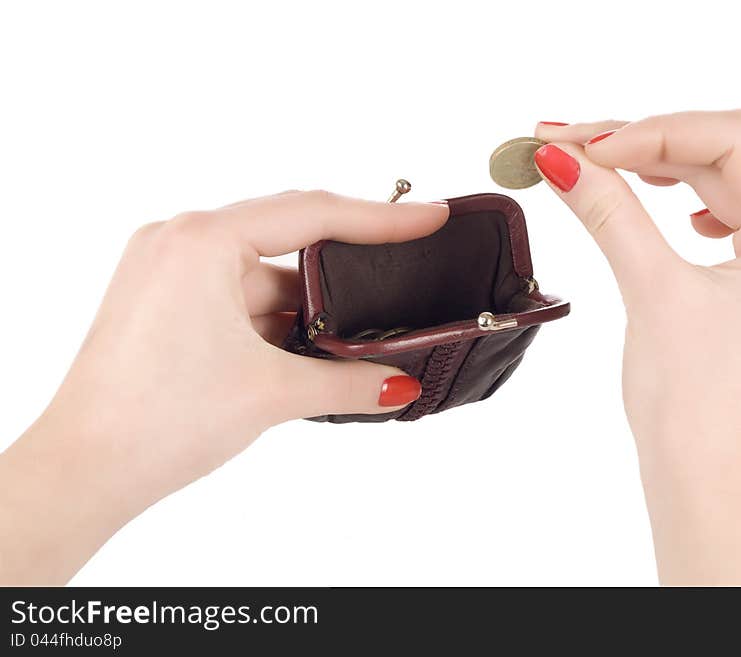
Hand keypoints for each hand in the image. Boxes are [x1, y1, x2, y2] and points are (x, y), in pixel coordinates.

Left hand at [0, 191, 447, 583]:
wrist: (85, 471)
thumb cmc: (151, 421)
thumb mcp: (270, 393)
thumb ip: (347, 382)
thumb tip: (400, 386)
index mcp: (201, 241)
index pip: (312, 214)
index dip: (380, 217)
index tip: (428, 218)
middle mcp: (181, 243)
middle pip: (288, 238)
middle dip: (348, 264)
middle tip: (403, 267)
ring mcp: (170, 272)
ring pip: (265, 274)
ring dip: (310, 304)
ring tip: (358, 335)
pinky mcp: (168, 302)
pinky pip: (240, 296)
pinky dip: (277, 319)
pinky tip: (310, 346)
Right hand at [534, 111, 740, 584]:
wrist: (710, 483)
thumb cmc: (699, 407)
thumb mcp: (651, 291)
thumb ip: (609, 213)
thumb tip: (563, 160)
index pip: (732, 141)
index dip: (653, 130)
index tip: (583, 144)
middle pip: (731, 151)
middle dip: (651, 140)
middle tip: (572, 143)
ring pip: (729, 179)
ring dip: (666, 165)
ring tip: (602, 163)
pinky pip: (729, 214)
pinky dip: (688, 198)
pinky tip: (664, 206)